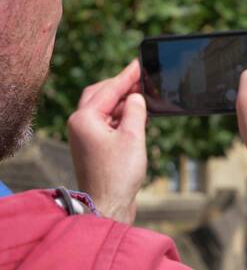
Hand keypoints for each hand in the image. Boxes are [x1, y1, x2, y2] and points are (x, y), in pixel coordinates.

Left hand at [68, 60, 146, 223]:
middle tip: (140, 78)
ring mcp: (84, 136)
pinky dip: (121, 118)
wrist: (108, 205)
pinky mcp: (92, 147)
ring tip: (143, 98)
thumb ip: (136, 110)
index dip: (127, 76)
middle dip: (121, 86)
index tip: (140, 64)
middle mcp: (80, 124)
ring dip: (122, 103)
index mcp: (85, 119)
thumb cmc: (118, 174)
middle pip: (100, 94)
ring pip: (103, 109)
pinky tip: (137, 118)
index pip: (108, 89)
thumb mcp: (133, 136)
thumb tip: (136, 97)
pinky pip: (106, 123)